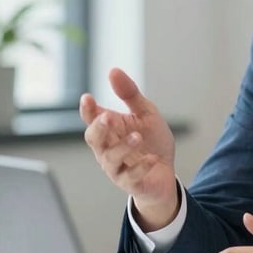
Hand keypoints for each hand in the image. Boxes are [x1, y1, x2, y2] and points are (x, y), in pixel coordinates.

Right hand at [80, 68, 177, 229]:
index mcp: (109, 130)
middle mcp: (107, 149)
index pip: (92, 119)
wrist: (165, 173)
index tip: (87, 98)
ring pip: (111, 159)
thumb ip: (129, 94)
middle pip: (94, 139)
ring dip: (122, 147)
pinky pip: (132, 176)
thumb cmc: (151, 141)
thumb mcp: (145, 113)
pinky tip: (152, 158)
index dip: (88, 110)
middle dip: (99, 128)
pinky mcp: (131, 182)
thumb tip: (113, 71)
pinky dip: (141, 167)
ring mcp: (117, 167)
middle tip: (108, 118)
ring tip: (137, 136)